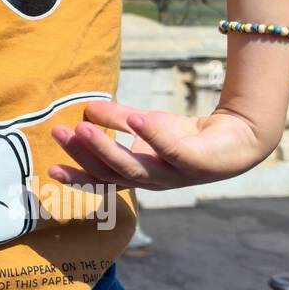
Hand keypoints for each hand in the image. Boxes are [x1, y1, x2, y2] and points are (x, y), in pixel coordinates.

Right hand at [50, 100, 272, 190]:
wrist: (237, 136)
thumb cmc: (186, 134)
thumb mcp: (144, 124)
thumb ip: (116, 119)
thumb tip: (85, 107)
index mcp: (136, 175)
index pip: (101, 178)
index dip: (76, 175)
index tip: (50, 167)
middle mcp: (152, 181)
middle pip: (110, 172)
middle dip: (83, 153)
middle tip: (61, 132)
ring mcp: (173, 176)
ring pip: (134, 167)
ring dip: (107, 147)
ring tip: (84, 126)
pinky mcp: (195, 164)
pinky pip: (171, 151)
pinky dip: (151, 136)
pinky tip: (136, 118)